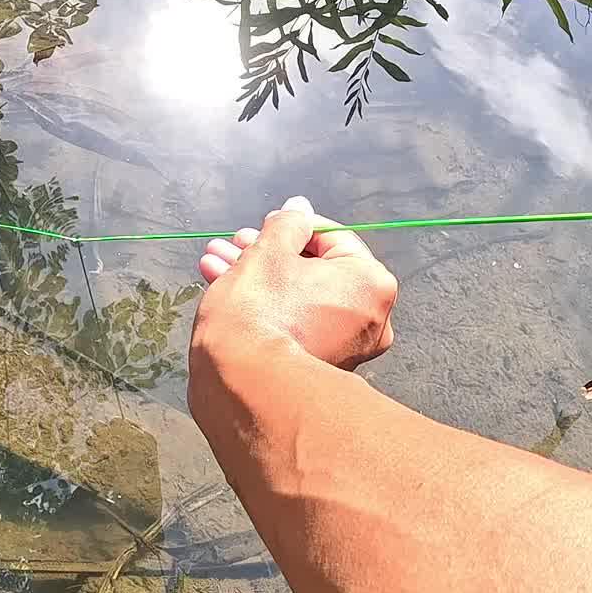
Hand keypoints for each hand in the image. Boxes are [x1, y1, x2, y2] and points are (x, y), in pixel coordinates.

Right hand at [190, 195, 396, 375]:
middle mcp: (370, 319)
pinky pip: (298, 322)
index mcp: (372, 283)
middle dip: (268, 254)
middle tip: (238, 244)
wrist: (242, 382)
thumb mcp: (269, 251)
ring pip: (300, 296)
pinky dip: (269, 306)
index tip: (265, 226)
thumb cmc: (260, 313)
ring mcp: (347, 347)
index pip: (332, 237)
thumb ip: (287, 223)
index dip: (292, 226)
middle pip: (313, 269)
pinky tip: (227, 288)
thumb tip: (298, 211)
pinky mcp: (320, 365)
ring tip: (219, 263)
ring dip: (259, 276)